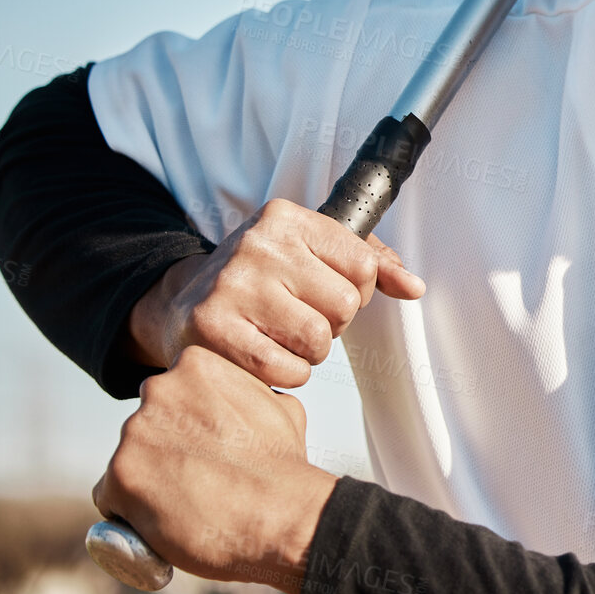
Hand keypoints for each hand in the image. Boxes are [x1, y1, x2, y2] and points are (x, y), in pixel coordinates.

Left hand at [93, 345, 335, 593]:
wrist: (281, 514)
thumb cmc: (283, 466)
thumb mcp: (278, 405)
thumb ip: (245, 395)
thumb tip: (239, 405)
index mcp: (194, 364)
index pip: (174, 394)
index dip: (190, 425)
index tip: (209, 447)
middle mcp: (157, 389)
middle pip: (148, 424)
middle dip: (166, 449)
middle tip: (198, 476)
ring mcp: (133, 433)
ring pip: (129, 460)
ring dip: (149, 480)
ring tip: (188, 503)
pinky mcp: (117, 477)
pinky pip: (112, 497)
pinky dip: (132, 512)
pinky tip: (166, 520)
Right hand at [129, 198, 424, 387]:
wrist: (180, 299)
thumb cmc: (259, 276)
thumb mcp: (311, 250)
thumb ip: (369, 261)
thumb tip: (414, 286)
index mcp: (285, 219)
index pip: (363, 266)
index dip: (357, 290)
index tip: (328, 291)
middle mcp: (257, 246)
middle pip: (345, 306)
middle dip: (333, 323)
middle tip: (301, 317)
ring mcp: (231, 287)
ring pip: (318, 339)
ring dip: (311, 351)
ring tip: (284, 336)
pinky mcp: (211, 328)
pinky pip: (285, 368)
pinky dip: (289, 374)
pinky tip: (268, 356)